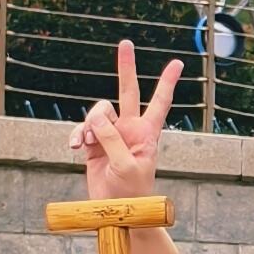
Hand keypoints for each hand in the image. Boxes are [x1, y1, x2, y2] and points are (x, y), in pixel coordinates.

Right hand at [74, 42, 180, 201]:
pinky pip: (82, 129)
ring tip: (88, 144)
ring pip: (98, 112)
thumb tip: (96, 114)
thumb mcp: (125, 164)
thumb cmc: (131, 191)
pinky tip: (75, 147)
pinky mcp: (93, 144)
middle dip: (126, 67)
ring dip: (89, 125)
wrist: (116, 210)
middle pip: (128, 91)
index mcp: (147, 133)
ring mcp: (111, 135)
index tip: (178, 63)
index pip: (159, 102)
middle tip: (126, 43)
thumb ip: (111, 137)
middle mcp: (130, 129)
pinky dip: (77, 135)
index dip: (167, 83)